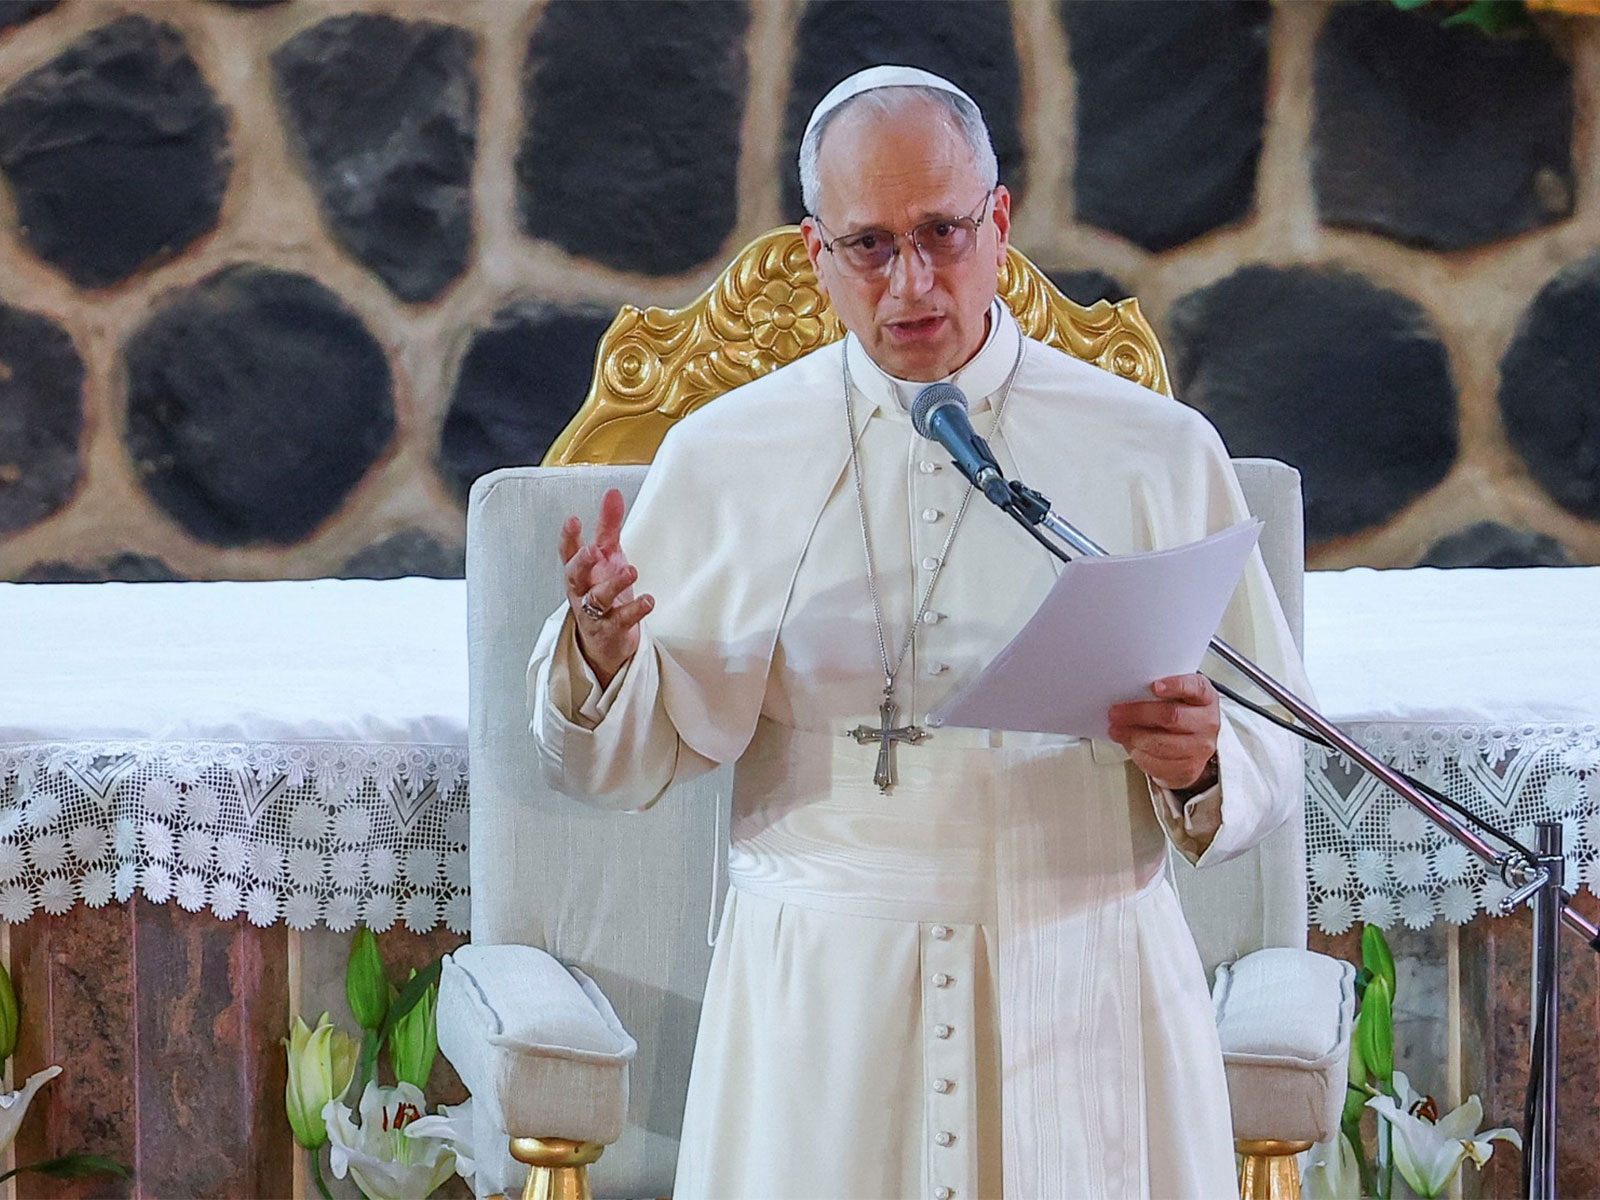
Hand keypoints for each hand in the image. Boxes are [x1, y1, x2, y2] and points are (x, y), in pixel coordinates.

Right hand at [559, 488, 653, 687]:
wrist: (606, 641)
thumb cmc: (603, 592)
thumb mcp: (607, 556)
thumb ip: (608, 526)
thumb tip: (612, 492)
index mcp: (580, 571)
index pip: (568, 552)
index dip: (568, 537)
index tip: (572, 520)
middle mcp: (583, 590)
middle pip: (574, 576)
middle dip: (581, 562)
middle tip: (591, 549)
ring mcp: (595, 612)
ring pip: (597, 598)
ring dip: (613, 584)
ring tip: (631, 571)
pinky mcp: (611, 630)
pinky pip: (621, 620)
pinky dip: (635, 610)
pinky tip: (648, 600)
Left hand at [1106, 673, 1219, 792]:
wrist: (1193, 743)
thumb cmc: (1179, 713)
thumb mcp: (1176, 695)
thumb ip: (1159, 690)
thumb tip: (1127, 691)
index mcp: (1205, 698)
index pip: (1195, 688)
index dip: (1175, 686)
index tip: (1154, 686)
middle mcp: (1208, 722)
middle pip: (1172, 716)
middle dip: (1138, 714)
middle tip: (1116, 713)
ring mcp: (1201, 747)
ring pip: (1162, 743)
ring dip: (1133, 736)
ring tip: (1116, 730)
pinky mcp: (1190, 769)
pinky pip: (1159, 764)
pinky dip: (1138, 754)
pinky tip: (1130, 745)